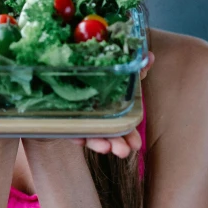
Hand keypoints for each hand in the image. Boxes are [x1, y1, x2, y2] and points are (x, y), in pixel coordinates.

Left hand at [35, 52, 155, 157]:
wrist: (56, 76)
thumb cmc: (89, 74)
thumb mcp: (114, 70)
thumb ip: (132, 68)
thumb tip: (151, 56)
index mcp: (110, 109)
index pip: (123, 125)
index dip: (130, 135)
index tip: (136, 145)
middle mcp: (97, 118)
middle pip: (108, 135)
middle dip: (117, 144)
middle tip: (124, 150)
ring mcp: (79, 120)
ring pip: (90, 136)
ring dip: (99, 143)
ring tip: (107, 148)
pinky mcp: (62, 121)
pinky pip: (69, 129)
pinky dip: (75, 134)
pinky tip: (80, 138)